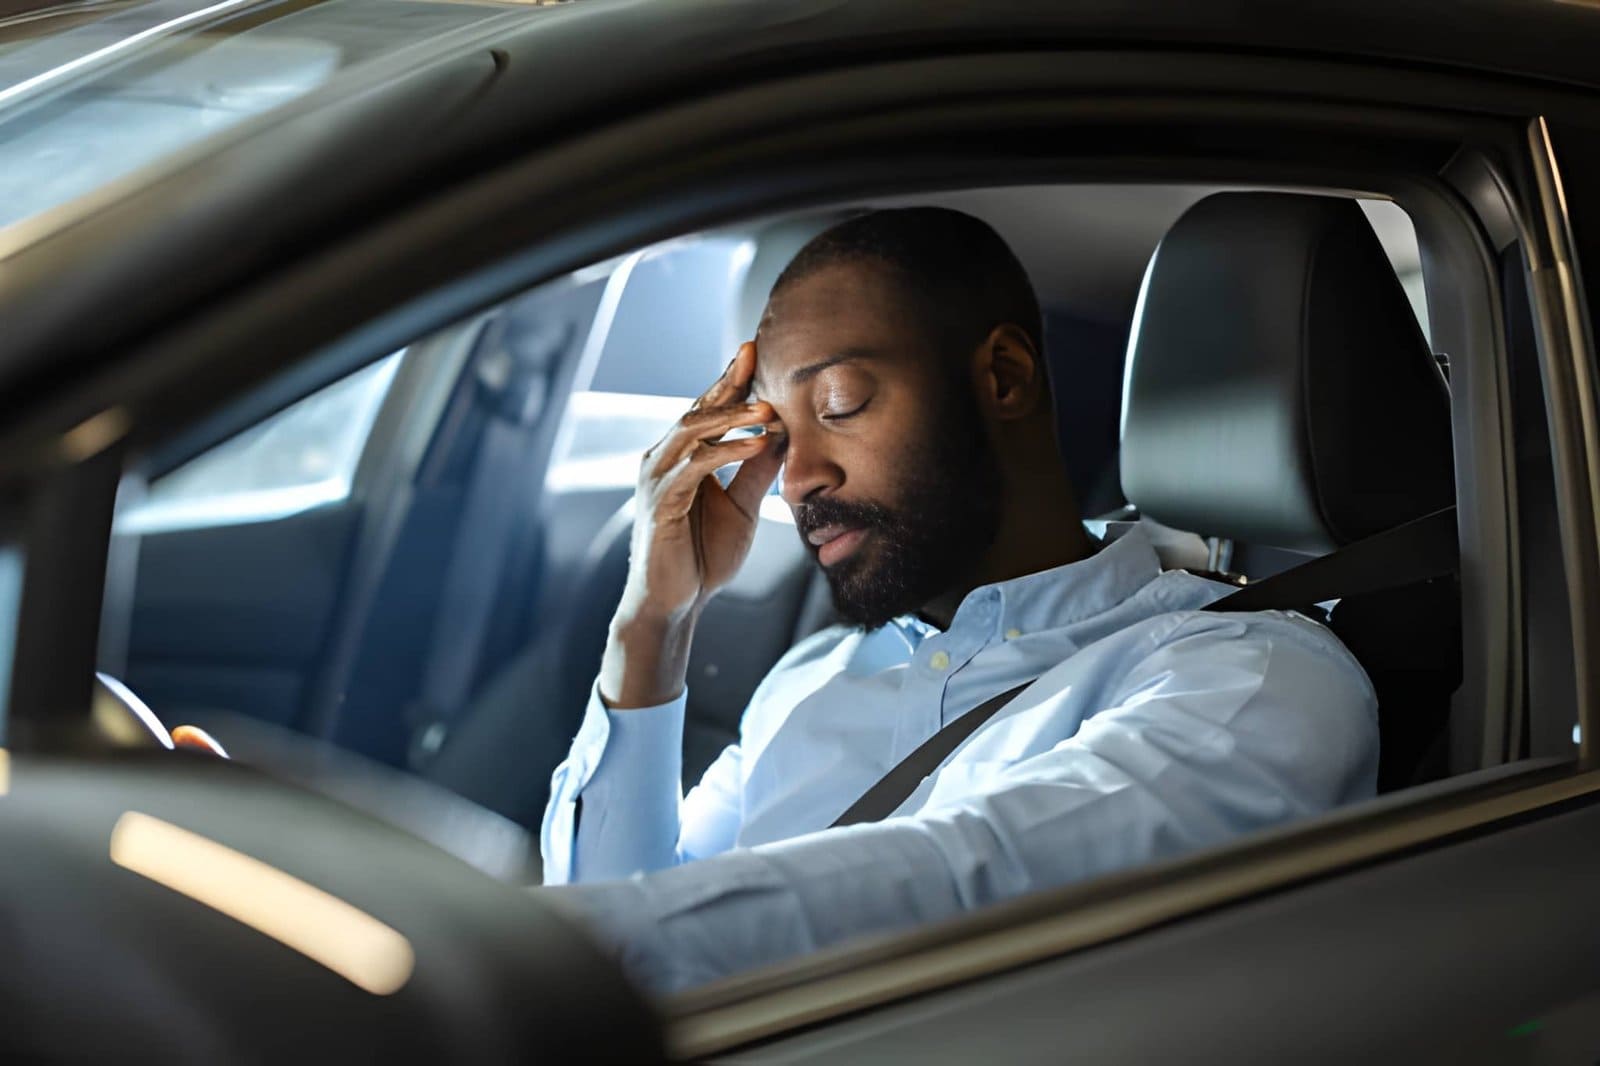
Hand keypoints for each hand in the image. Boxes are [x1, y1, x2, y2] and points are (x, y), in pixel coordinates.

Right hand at [600, 342, 782, 706]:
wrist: (675, 604)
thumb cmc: (702, 557)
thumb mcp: (741, 508)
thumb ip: (756, 472)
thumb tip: (782, 436)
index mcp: (680, 458)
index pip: (706, 410)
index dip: (729, 382)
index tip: (754, 352)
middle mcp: (662, 460)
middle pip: (695, 409)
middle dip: (726, 382)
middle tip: (754, 355)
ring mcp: (657, 479)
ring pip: (692, 431)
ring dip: (731, 416)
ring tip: (768, 407)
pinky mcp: (660, 502)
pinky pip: (694, 466)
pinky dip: (726, 451)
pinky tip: (754, 444)